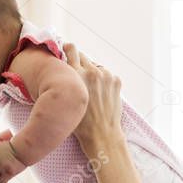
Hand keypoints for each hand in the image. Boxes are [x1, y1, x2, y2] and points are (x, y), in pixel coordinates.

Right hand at [61, 43, 122, 159]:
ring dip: (93, 73)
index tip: (67, 48)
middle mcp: (91, 71)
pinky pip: (107, 75)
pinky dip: (104, 81)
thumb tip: (67, 69)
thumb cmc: (79, 122)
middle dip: (80, 63)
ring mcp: (105, 75)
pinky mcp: (116, 80)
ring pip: (96, 67)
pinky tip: (100, 93)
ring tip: (91, 90)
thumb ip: (67, 81)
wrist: (101, 134)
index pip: (71, 49)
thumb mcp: (66, 98)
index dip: (68, 48)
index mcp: (75, 75)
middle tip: (79, 74)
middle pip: (84, 57)